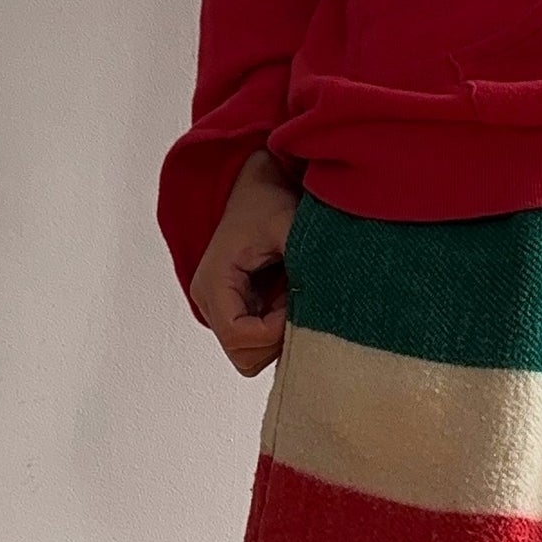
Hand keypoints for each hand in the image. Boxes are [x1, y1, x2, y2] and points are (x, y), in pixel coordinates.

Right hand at [189, 152, 299, 374]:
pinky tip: (288, 299)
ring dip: (279, 336)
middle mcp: (209, 301)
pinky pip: (256, 342)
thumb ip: (307, 262)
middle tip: (298, 302)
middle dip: (278, 338)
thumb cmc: (270, 201)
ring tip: (293, 297)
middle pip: (244, 356)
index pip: (239, 337)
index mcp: (214, 281)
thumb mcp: (290, 225)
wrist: (257, 185)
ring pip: (251, 355)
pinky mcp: (234, 311)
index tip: (298, 304)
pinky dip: (279, 331)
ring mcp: (220, 309)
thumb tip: (332, 296)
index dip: (275, 332)